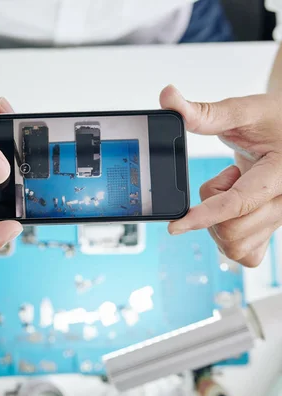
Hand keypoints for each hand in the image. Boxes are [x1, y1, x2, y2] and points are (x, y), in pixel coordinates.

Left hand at [160, 85, 281, 266]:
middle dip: (211, 209)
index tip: (176, 226)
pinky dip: (229, 239)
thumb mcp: (243, 110)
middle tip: (225, 178)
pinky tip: (231, 215)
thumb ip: (204, 111)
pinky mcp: (272, 230)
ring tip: (232, 190)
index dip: (203, 215)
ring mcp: (280, 220)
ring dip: (218, 224)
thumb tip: (168, 97)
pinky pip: (246, 254)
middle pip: (232, 231)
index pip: (238, 203)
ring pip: (235, 246)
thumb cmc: (274, 120)